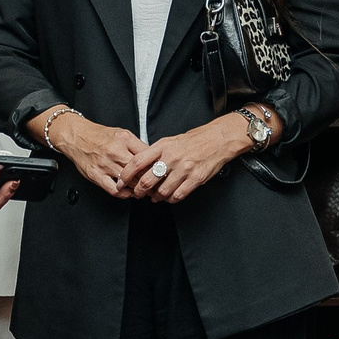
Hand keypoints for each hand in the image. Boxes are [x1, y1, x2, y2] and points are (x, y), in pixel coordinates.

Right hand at [52, 112, 147, 196]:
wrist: (76, 136)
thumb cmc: (99, 136)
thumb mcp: (122, 134)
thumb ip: (137, 145)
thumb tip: (152, 157)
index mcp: (125, 140)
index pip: (147, 156)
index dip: (156, 166)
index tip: (161, 172)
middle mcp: (115, 152)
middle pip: (140, 170)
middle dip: (150, 180)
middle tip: (156, 184)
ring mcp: (105, 164)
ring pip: (130, 181)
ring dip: (139, 188)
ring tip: (144, 190)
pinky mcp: (96, 175)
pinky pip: (114, 190)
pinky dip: (124, 194)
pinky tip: (128, 192)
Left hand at [117, 116, 249, 202]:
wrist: (217, 140)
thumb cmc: (194, 140)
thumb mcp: (170, 141)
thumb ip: (155, 152)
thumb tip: (141, 165)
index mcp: (163, 147)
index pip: (137, 162)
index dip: (126, 174)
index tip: (121, 181)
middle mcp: (171, 158)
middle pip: (147, 180)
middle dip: (139, 191)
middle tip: (138, 194)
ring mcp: (184, 169)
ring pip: (162, 191)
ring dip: (156, 197)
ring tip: (155, 197)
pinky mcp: (195, 179)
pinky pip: (178, 195)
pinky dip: (171, 199)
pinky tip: (170, 197)